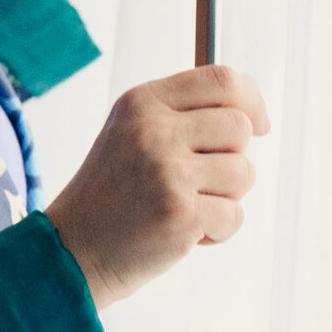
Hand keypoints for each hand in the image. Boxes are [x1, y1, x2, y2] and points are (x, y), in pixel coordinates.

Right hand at [45, 65, 269, 308]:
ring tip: (185, 207)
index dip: (252, 101)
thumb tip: (254, 111)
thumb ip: (184, 114)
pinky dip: (218, 231)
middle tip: (198, 183)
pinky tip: (184, 233)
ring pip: (243, 172)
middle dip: (231, 159)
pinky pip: (235, 215)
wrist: (72, 251)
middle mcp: (153, 130)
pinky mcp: (180, 213)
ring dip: (225, 198)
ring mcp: (166, 171)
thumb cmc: (114, 193)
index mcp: (143, 102)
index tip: (258, 125)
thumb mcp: (133, 134)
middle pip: (239, 127)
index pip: (221, 80)